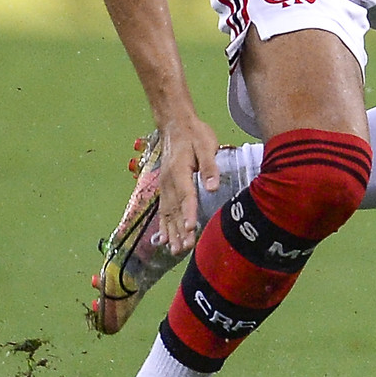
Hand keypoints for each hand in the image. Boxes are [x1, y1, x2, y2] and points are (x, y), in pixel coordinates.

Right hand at [157, 112, 221, 255]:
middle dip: (179, 230)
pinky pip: (162, 210)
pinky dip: (163, 226)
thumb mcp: (206, 145)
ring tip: (176, 251)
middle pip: (173, 209)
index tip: (191, 228)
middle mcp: (168, 181)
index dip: (188, 213)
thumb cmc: (194, 135)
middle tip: (185, 248)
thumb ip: (209, 167)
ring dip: (171, 233)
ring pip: (166, 213)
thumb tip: (213, 188)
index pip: (185, 195)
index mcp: (179, 170)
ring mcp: (164, 186)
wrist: (176, 125)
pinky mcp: (164, 188)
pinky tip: (164, 240)